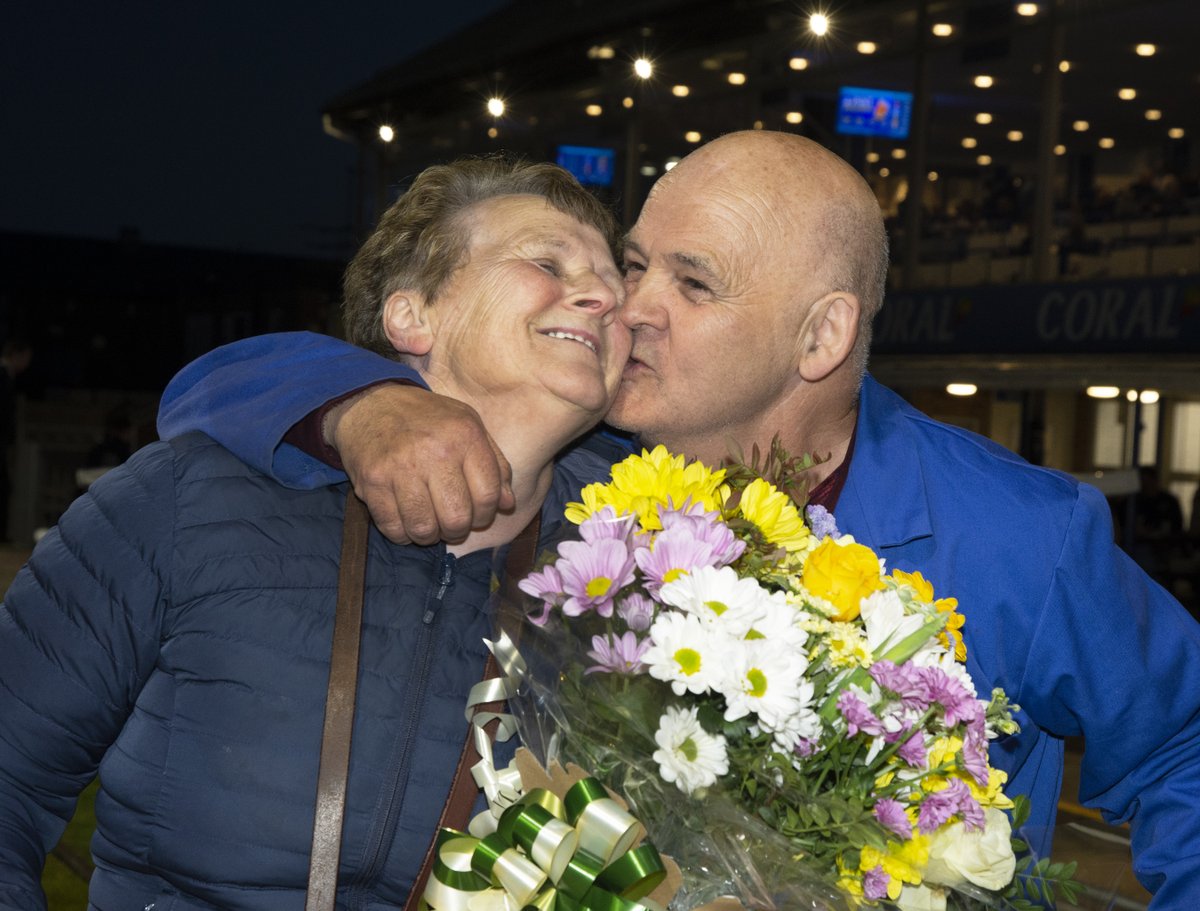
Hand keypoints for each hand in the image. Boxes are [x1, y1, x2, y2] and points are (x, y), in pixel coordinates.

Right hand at [325, 383, 513, 543]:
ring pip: (424, 529)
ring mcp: (400, 467)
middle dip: (457, 530)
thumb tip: (508, 504)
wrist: (372, 403)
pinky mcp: (372, 481)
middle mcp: (434, 451)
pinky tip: (406, 521)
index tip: (476, 515)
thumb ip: (495, 464)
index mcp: (464, 436)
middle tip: (451, 524)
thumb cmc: (428, 420)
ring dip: (429, 535)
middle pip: (456, 518)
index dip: (485, 515)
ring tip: (429, 523)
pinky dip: (402, 534)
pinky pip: (392, 528)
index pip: (487, 495)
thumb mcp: (469, 426)